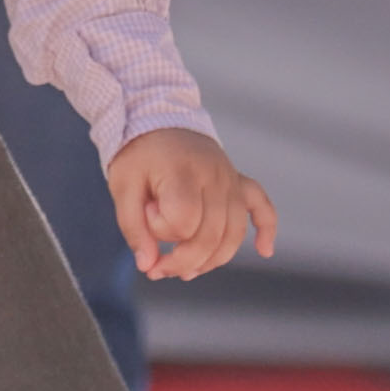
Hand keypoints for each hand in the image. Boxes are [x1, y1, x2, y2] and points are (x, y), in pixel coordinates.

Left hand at [109, 127, 277, 284]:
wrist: (158, 120)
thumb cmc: (139, 156)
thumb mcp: (122, 187)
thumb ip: (133, 227)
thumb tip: (148, 266)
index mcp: (182, 172)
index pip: (182, 221)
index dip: (160, 230)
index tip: (146, 213)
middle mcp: (214, 176)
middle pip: (210, 235)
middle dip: (181, 262)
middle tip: (156, 269)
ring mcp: (231, 179)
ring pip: (234, 233)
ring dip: (211, 260)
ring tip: (186, 271)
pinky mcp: (239, 181)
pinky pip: (262, 206)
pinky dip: (267, 229)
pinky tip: (265, 250)